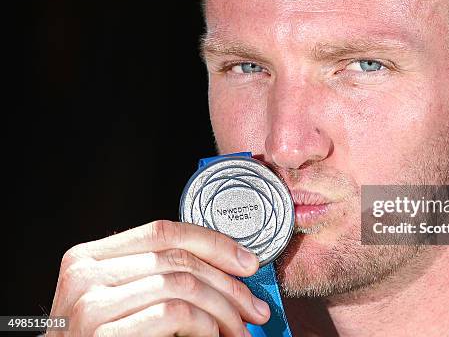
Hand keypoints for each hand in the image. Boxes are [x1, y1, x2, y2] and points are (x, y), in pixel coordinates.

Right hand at [47, 220, 269, 335]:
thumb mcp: (124, 298)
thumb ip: (159, 275)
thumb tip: (228, 268)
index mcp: (90, 257)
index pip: (164, 231)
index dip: (213, 243)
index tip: (246, 261)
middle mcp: (86, 275)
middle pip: (179, 260)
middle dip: (229, 284)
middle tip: (254, 307)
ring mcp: (91, 305)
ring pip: (183, 285)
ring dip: (222, 309)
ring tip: (238, 328)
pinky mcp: (103, 333)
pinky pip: (175, 314)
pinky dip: (205, 325)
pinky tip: (212, 335)